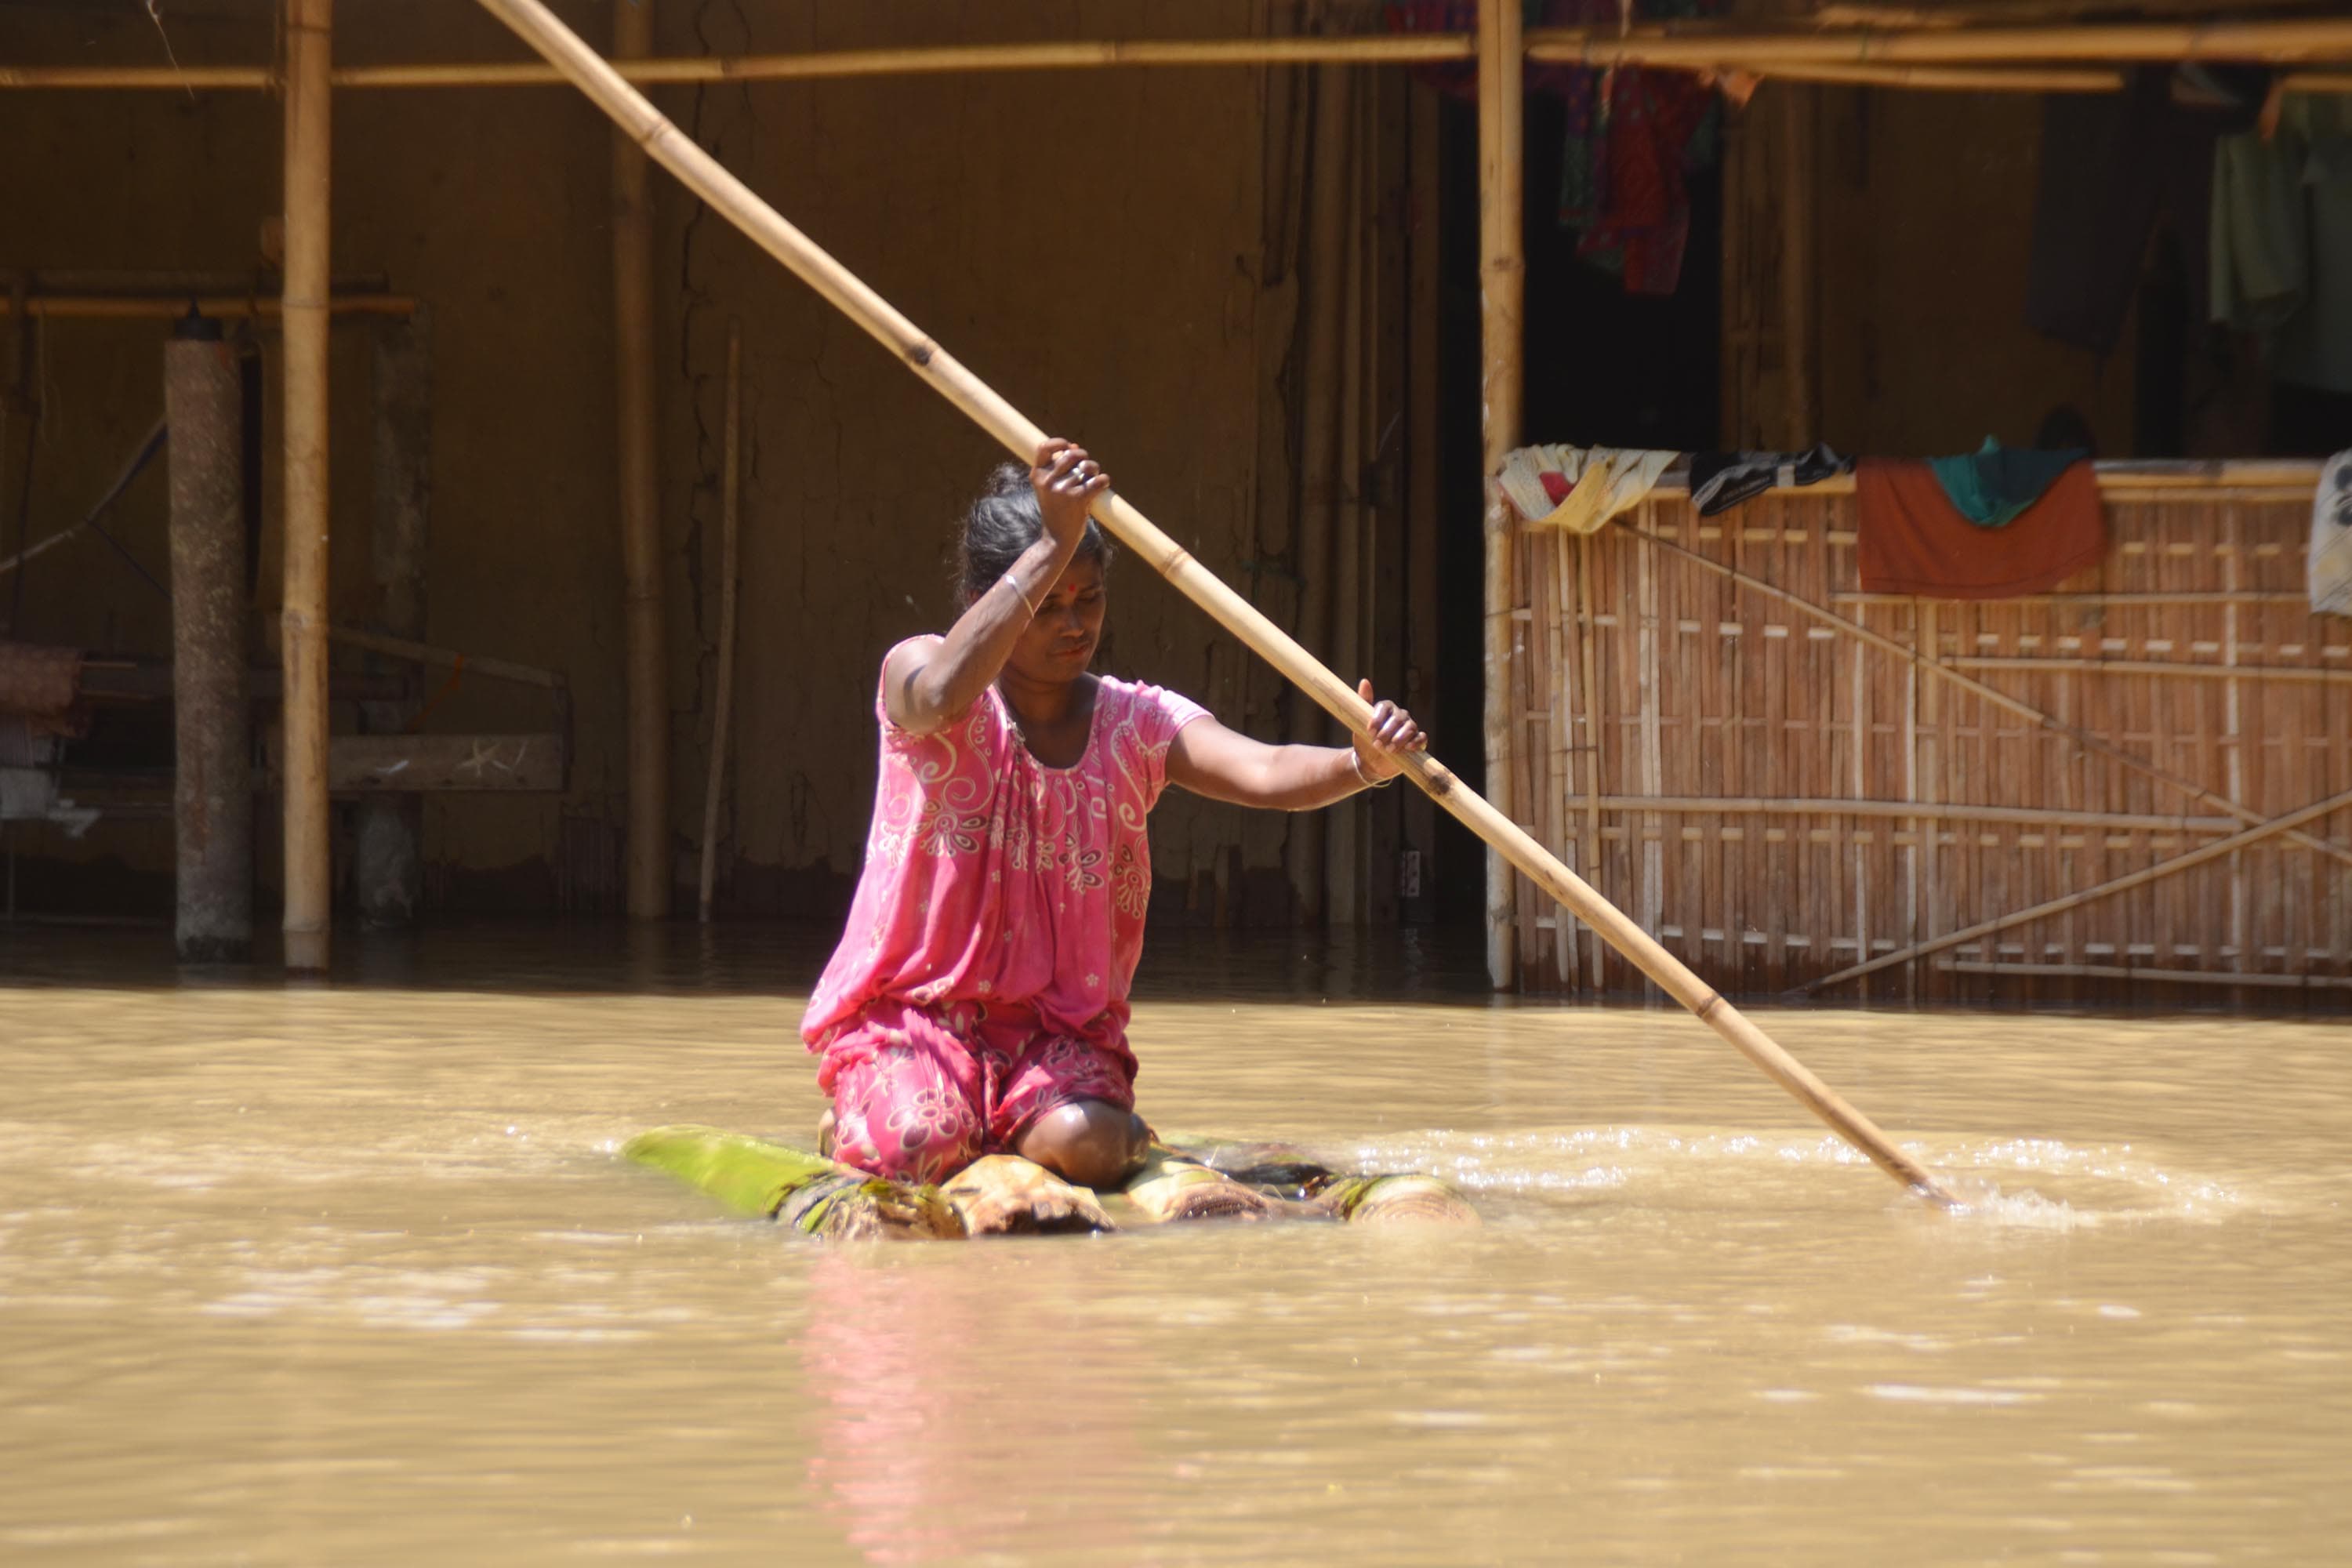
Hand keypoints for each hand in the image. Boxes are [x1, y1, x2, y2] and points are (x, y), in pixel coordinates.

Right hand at [1030, 438, 1110, 552]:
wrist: (1056, 539)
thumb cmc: (1055, 511)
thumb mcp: (1049, 489)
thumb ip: (1058, 467)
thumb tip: (1074, 445)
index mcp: (1037, 476)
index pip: (1044, 447)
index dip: (1058, 442)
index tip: (1068, 447)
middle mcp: (1048, 481)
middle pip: (1071, 454)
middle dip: (1083, 456)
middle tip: (1087, 466)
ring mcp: (1062, 490)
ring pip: (1086, 467)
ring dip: (1094, 469)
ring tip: (1094, 476)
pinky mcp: (1078, 499)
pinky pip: (1097, 481)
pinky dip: (1103, 481)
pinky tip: (1103, 484)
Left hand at [1350, 677, 1425, 781]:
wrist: (1370, 762)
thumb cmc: (1365, 741)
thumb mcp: (1360, 723)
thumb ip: (1364, 701)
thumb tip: (1364, 681)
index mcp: (1386, 709)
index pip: (1385, 707)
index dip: (1378, 718)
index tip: (1370, 731)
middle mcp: (1399, 716)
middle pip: (1398, 718)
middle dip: (1387, 731)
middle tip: (1377, 743)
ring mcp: (1409, 728)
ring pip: (1410, 727)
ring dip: (1400, 738)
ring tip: (1389, 749)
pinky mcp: (1416, 741)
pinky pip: (1421, 737)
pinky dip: (1416, 741)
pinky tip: (1408, 747)